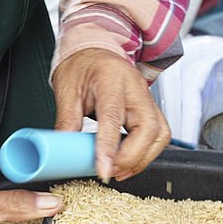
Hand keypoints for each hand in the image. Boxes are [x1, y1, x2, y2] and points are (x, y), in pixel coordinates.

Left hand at [52, 48, 170, 182]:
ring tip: (118, 170)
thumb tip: (63, 152)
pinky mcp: (152, 110)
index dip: (109, 147)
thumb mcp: (66, 90)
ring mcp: (148, 99)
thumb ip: (67, 121)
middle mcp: (136, 89)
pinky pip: (159, 137)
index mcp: (111, 79)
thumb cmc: (82, 67)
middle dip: (131, 157)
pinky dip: (147, 154)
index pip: (113, 117)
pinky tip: (128, 161)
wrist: (95, 52)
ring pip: (159, 136)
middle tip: (109, 171)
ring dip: (142, 159)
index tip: (103, 170)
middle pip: (147, 128)